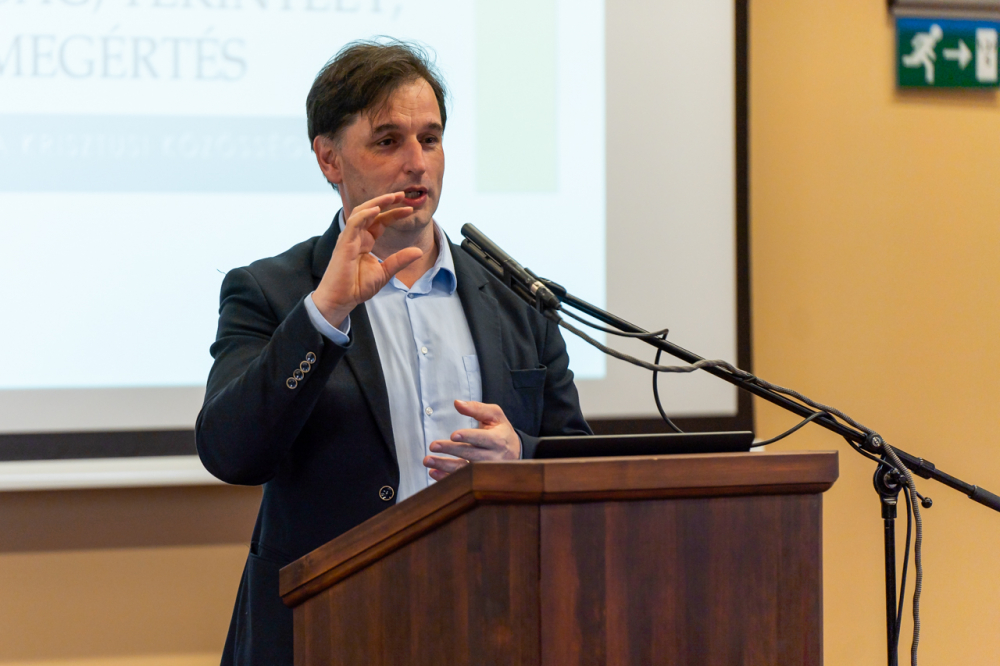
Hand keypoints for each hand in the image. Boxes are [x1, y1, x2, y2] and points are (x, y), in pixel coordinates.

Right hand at [312, 192, 421, 326]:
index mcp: (365, 241)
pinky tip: (376, 210)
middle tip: (402, 194)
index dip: (394, 213)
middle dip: (386, 201)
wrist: (341, 300)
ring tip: (392, 197)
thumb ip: (400, 260)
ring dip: (377, 203)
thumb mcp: (385, 272)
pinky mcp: (344, 244)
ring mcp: (349, 238)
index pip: (380, 221)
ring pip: (361, 212)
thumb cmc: (357, 286)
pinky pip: (354, 224)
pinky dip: (364, 215)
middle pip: (371, 212)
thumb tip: (419, 251)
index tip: (410, 210)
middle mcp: (356, 236)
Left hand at [423, 400, 521, 480]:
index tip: (453, 435)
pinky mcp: (479, 479)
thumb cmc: (501, 430)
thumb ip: (476, 408)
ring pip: (464, 470)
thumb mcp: (495, 415)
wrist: (514, 451)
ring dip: (444, 466)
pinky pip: (461, 481)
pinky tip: (434, 472)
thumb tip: (457, 403)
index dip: (468, 437)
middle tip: (433, 445)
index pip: (482, 438)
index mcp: (498, 440)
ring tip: (428, 460)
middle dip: (451, 450)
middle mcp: (494, 457)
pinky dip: (446, 478)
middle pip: (470, 454)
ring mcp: (486, 471)